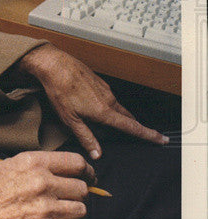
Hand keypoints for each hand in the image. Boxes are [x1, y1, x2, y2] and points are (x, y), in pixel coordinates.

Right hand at [0, 149, 93, 218]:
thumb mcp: (6, 168)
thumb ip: (35, 166)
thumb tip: (62, 170)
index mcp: (31, 163)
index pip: (76, 162)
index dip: (86, 170)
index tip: (87, 176)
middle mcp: (41, 183)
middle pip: (82, 187)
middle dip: (77, 194)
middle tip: (67, 198)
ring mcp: (44, 208)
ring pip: (80, 209)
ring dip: (72, 212)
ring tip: (57, 213)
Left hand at [17, 43, 167, 157]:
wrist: (55, 65)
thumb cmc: (60, 91)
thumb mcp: (70, 119)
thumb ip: (86, 137)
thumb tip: (97, 153)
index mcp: (104, 111)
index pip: (132, 127)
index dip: (148, 135)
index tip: (161, 139)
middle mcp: (109, 99)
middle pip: (128, 117)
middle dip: (138, 127)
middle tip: (148, 135)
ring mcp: (105, 89)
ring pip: (118, 107)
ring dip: (122, 117)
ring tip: (122, 126)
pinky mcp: (99, 83)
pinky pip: (110, 98)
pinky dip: (111, 107)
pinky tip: (102, 109)